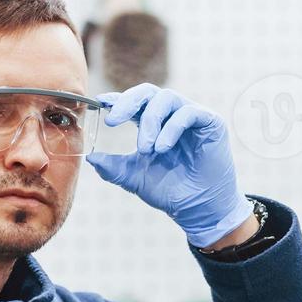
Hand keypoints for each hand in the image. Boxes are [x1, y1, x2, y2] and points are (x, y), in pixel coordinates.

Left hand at [87, 84, 253, 248]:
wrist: (197, 209)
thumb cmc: (169, 191)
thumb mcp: (134, 177)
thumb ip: (113, 167)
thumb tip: (91, 157)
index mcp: (154, 123)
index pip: (134, 102)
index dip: (117, 99)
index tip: (100, 103)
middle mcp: (172, 115)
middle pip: (148, 92)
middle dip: (128, 103)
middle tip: (113, 121)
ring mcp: (192, 116)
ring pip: (167, 99)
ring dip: (151, 121)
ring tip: (146, 148)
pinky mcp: (210, 122)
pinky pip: (188, 113)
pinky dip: (172, 128)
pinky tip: (163, 148)